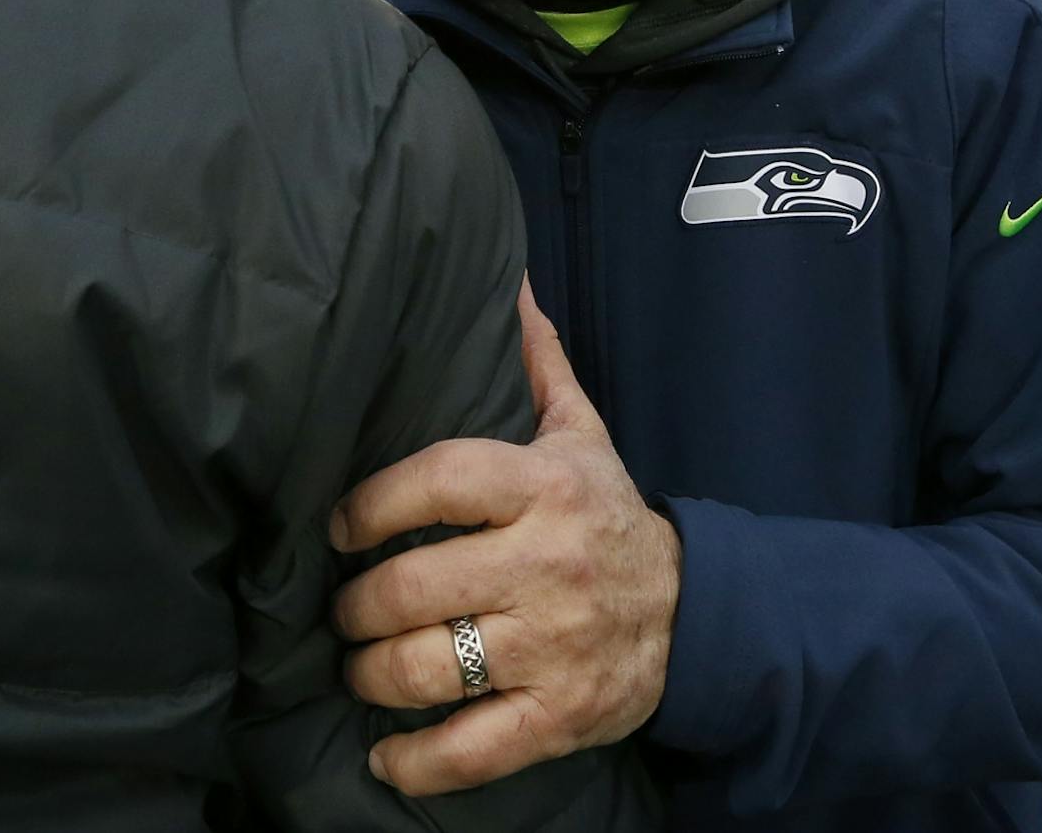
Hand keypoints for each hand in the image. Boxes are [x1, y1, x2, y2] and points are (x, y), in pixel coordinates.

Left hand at [328, 279, 680, 795]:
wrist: (701, 615)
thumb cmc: (612, 516)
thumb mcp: (585, 434)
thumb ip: (538, 365)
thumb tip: (508, 281)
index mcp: (545, 487)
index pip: (438, 480)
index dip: (372, 504)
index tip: (340, 525)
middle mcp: (547, 565)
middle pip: (415, 585)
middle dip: (356, 605)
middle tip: (341, 607)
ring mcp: (554, 647)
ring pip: (431, 666)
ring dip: (370, 671)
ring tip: (356, 662)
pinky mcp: (561, 716)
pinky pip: (474, 748)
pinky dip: (417, 759)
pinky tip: (383, 752)